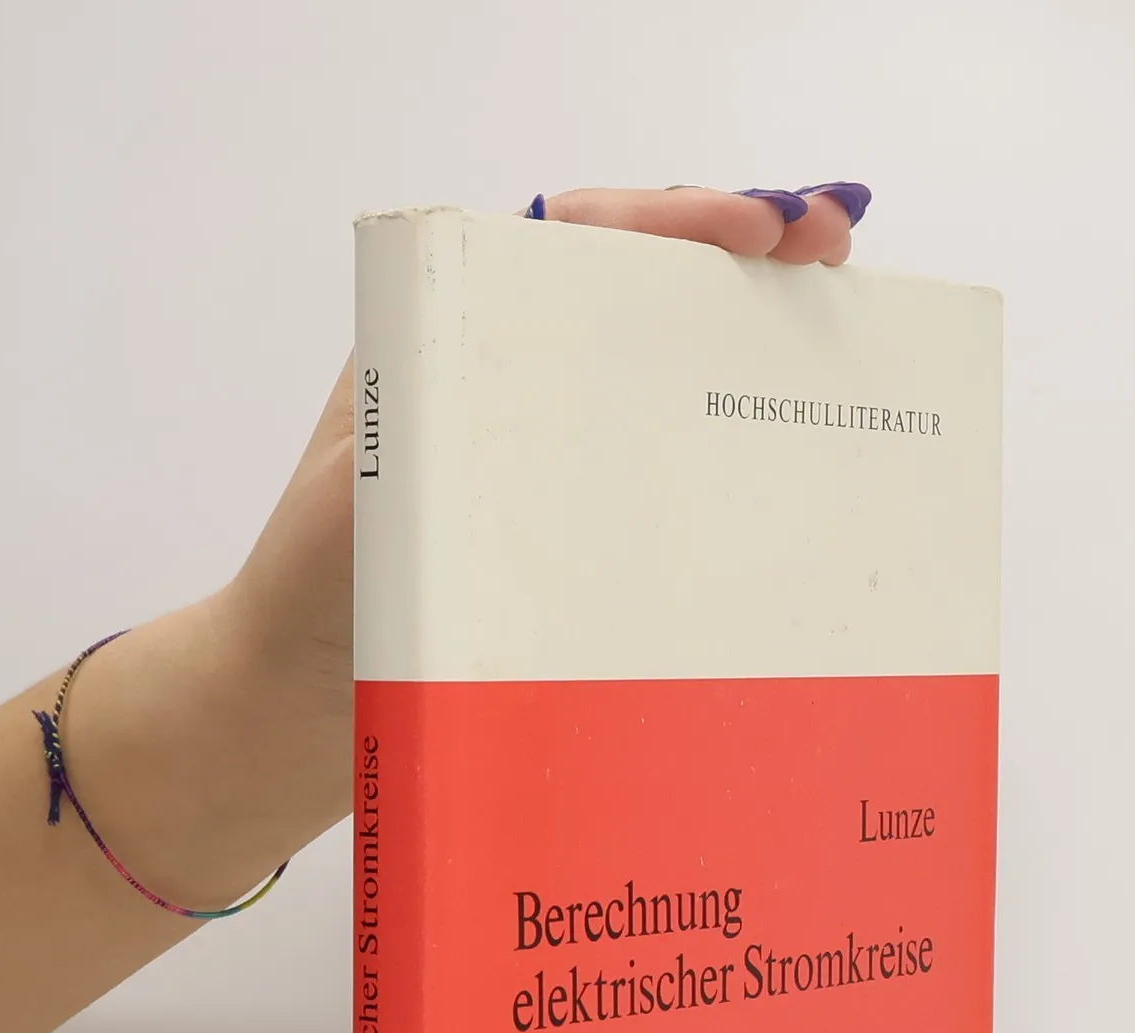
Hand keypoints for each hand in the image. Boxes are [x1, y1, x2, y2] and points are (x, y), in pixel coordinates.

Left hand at [215, 182, 874, 824]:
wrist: (297, 709)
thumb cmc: (312, 600)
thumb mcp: (358, 501)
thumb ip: (429, 444)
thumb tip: (556, 401)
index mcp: (453, 336)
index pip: (575, 241)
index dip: (673, 221)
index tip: (756, 228)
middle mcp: (512, 375)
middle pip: (640, 284)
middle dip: (739, 254)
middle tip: (832, 242)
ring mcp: (551, 451)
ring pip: (662, 364)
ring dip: (748, 335)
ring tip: (837, 315)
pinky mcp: (577, 524)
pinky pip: (664, 461)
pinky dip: (731, 435)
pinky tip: (800, 437)